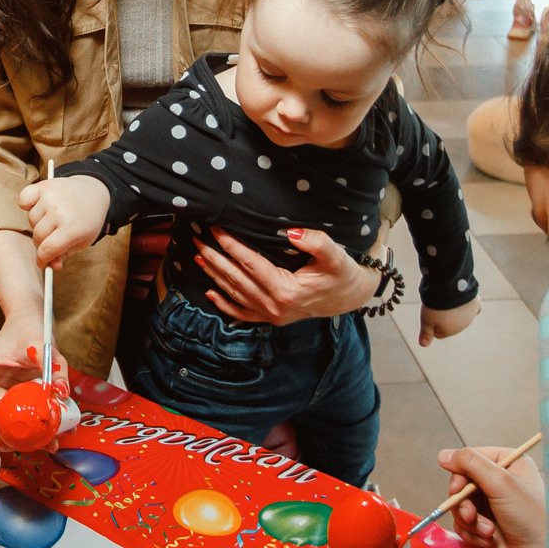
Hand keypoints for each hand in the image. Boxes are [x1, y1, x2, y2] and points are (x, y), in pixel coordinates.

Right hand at [0, 317, 63, 445]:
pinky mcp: (5, 398)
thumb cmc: (28, 326)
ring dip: (19, 436)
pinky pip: (13, 418)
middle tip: (32, 445)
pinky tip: (49, 434)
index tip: (9, 439)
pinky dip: (28, 427)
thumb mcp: (40, 344)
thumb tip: (61, 393)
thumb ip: (52, 367)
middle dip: (7, 438)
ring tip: (46, 443)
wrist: (31, 319)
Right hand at [20, 175, 110, 267]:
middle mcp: (60, 212)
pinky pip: (24, 200)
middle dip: (42, 242)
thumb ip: (64, 254)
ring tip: (51, 220)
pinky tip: (38, 207)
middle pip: (38, 236)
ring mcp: (51, 197)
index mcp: (72, 228)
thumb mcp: (82, 241)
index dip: (42, 259)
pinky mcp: (44, 186)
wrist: (94, 193)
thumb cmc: (87, 220)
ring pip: (31, 219)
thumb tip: (51, 265)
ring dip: (38, 223)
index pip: (47, 249)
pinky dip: (27, 204)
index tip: (41, 262)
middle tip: (50, 239)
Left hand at [197, 227, 373, 325]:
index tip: (216, 229)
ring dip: (215, 275)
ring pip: (236, 294)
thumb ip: (317, 243)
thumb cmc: (343, 274)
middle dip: (215, 258)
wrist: (351, 297)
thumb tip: (292, 233)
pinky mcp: (272, 318)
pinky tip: (210, 294)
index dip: (232, 245)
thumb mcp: (336, 256)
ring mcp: (272, 316)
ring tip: (199, 257)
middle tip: (197, 239)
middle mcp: (275, 307)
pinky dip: (225, 305)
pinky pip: (243, 314)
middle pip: (237, 279)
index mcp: (287, 291)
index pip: (251, 264)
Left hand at [417, 298, 477, 348]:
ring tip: (448, 298)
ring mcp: (471, 315)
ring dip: (455, 309)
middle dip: (444, 316)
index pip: (438, 332)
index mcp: (449, 331)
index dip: (431, 323)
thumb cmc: (435, 305)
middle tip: (438, 304)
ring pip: (461, 315)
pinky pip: (475, 308)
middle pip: (450, 323)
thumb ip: (426, 333)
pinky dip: (470, 305)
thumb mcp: (426, 319)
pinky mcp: (476, 304)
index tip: (429, 314)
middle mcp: (462, 326)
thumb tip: (424, 345)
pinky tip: (467, 302)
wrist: (449, 288)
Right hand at [436, 445, 546, 547]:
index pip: (472, 459)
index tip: (457, 489)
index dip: (460, 474)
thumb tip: (442, 455)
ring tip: (487, 531)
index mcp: (509, 464)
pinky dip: (472, 533)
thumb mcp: (500, 483)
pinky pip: (464, 524)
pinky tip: (489, 540)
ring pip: (460, 505)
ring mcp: (493, 505)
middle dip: (463, 502)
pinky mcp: (486, 526)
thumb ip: (470, 464)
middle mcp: (500, 482)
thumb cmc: (529, 517)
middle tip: (470, 515)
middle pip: (462, 483)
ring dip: (469, 520)